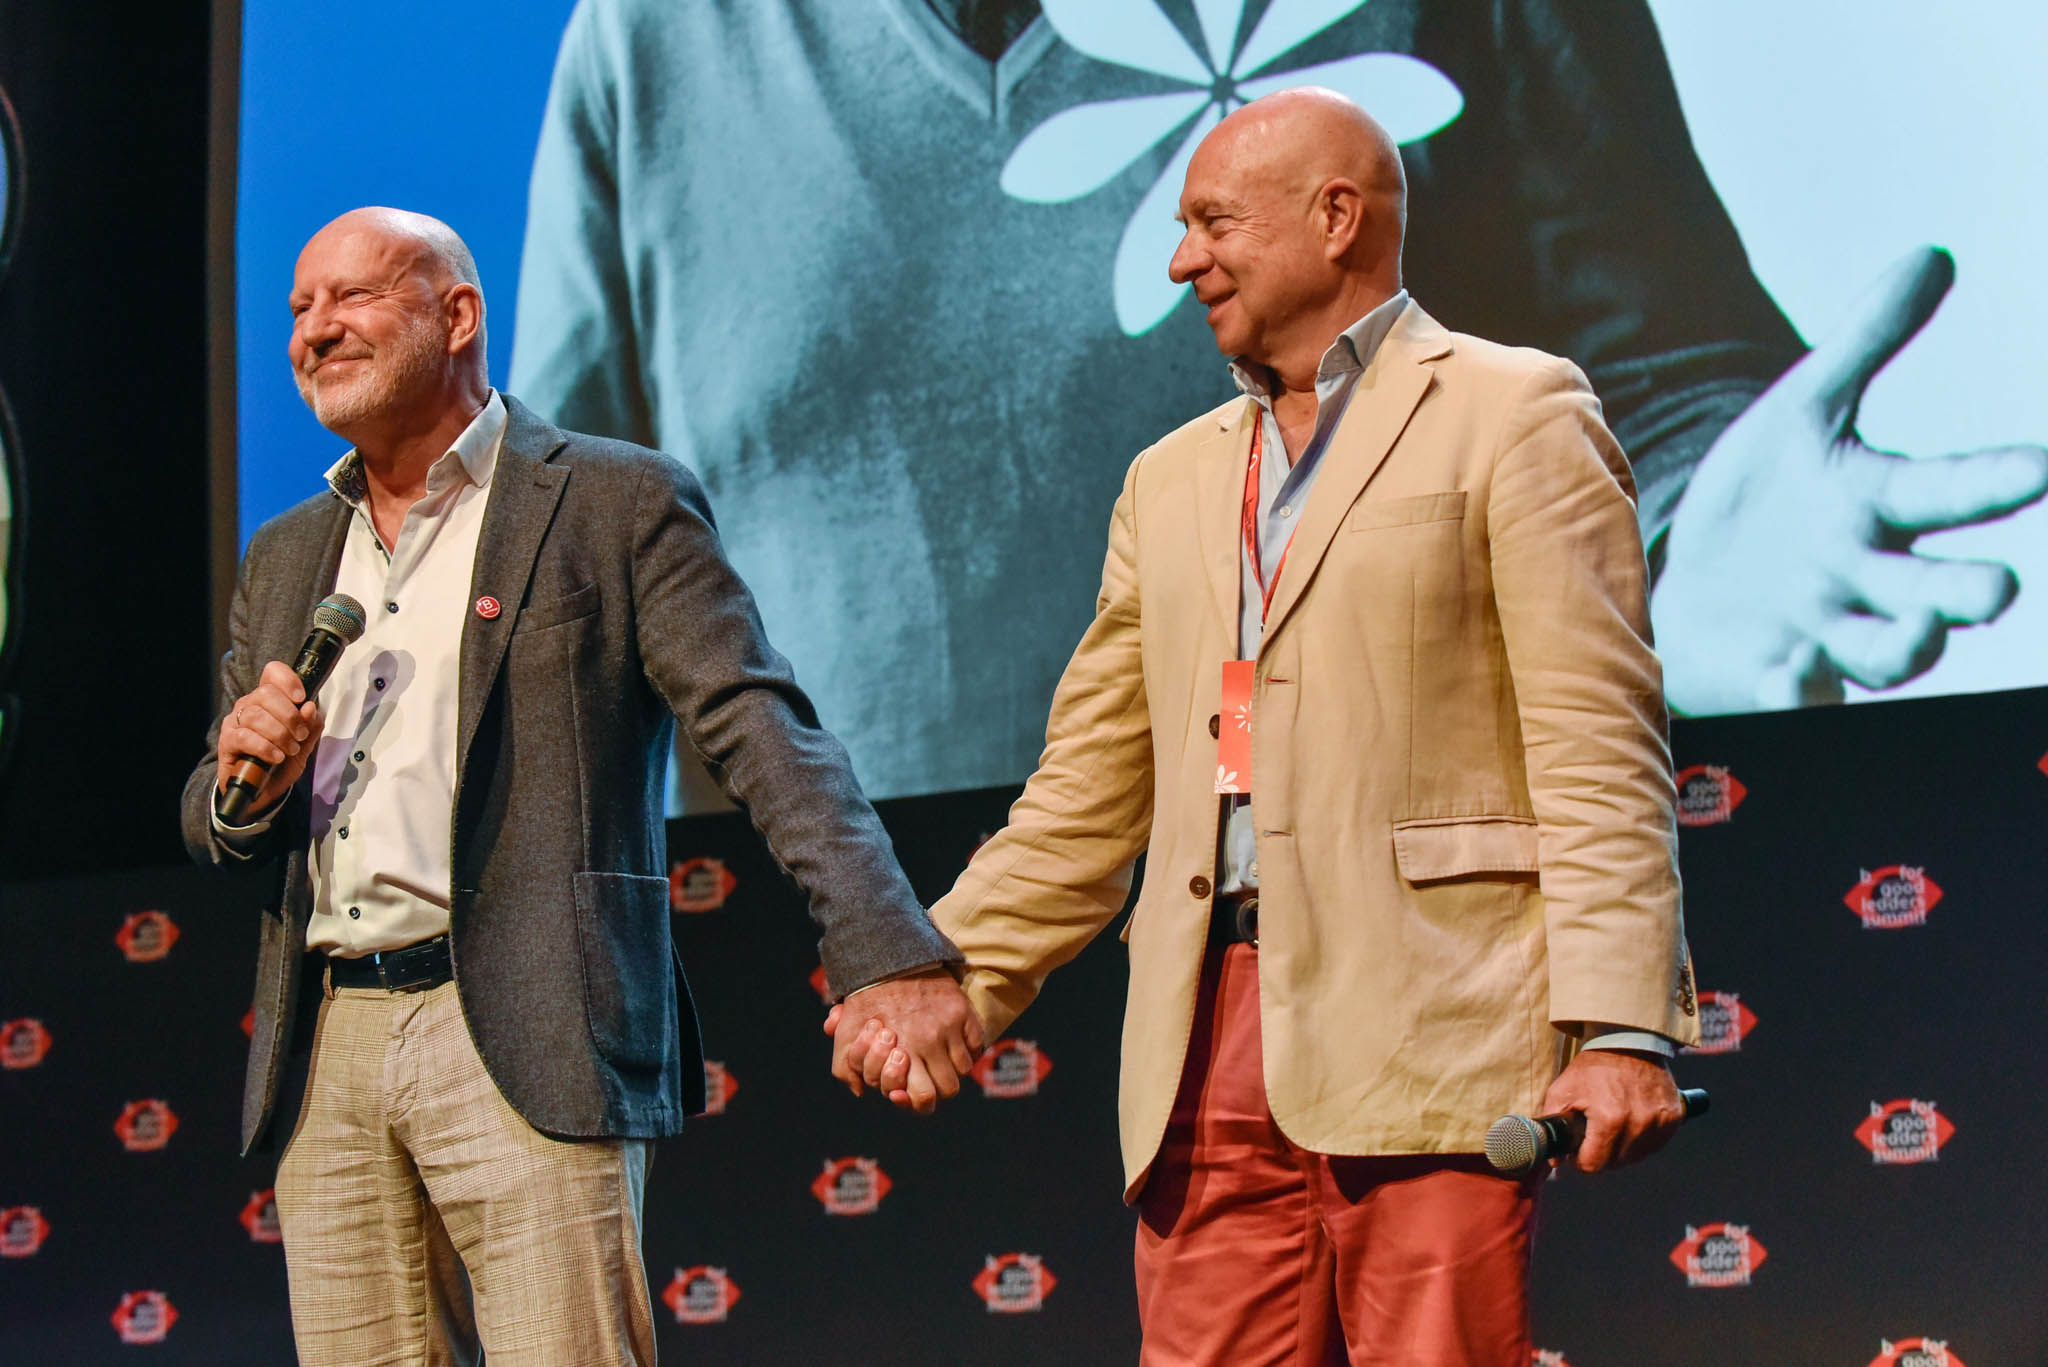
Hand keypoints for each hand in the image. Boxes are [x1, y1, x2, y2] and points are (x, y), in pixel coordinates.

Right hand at [215, 659, 324, 819]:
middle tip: (300, 735)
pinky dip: (265, 747)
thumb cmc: (281, 763)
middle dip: (289, 715)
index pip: (272, 673)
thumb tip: (310, 707)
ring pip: (256, 715)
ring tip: (290, 749)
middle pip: (265, 693)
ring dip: (279, 733)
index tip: (301, 697)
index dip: (287, 680)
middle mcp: (248, 705)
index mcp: (269, 700)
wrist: (262, 792)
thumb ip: (310, 726)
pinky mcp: (227, 742)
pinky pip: (245, 737)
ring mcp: (235, 723)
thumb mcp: (304, 745)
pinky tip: (276, 757)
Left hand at [823, 967, 983, 1114]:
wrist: (887, 957)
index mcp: (900, 1050)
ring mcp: (950, 1025)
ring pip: (964, 1069)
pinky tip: (951, 1042)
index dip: (916, 1102)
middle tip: (923, 1075)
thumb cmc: (864, 1000)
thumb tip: (862, 1092)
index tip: (904, 1091)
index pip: (923, 1099)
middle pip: (948, 1090)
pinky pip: (977, 1044)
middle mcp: (929, 1040)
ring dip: (951, 1068)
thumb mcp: (846, 1033)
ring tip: (936, 1057)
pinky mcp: (963, 1010)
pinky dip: (968, 1048)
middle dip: (935, 1088)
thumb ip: (846, 1068)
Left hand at [1538, 1049, 1683, 1172]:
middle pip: (1615, 1163)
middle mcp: (1639, 1124)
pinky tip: (1631, 1122)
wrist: (1628, 1041)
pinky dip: (1642, 1140)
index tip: (1577, 1149)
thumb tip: (1555, 1161)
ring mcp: (1660, 1122)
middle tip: (1593, 1133)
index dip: (1580, 1159)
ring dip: (1622, 1149)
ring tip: (1612, 1125)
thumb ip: (1552, 1125)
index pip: (1594, 1165)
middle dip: (1600, 1153)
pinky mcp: (1675, 1118)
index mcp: (1610, 1119)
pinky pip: (1655, 1145)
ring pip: (1636, 1157)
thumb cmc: (1593, 1067)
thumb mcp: (1562, 1091)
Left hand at [1651, 245, 2047, 713]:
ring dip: (1904, 646)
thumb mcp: (1806, 408)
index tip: (2040, 467)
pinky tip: (1790, 670)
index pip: (1952, 489)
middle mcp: (1869, 577)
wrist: (1696, 579)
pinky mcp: (1777, 671)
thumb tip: (1936, 254)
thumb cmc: (1768, 495)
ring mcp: (1827, 630)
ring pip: (1886, 655)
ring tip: (1912, 629)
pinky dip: (1800, 688)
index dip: (1995, 479)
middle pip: (1939, 592)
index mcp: (1881, 505)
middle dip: (1968, 591)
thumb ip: (1870, 340)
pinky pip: (1799, 693)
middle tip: (1998, 588)